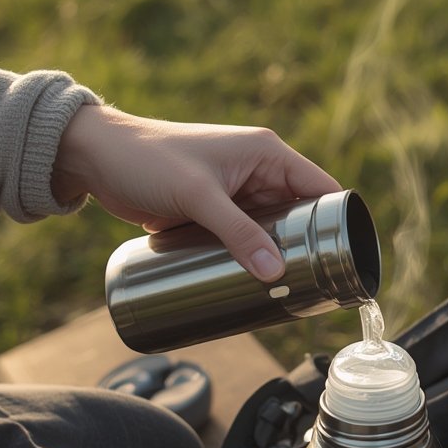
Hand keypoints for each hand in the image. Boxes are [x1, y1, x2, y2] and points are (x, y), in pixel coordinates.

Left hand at [52, 105, 340, 280]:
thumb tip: (276, 274)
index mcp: (267, 154)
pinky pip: (247, 237)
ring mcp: (238, 192)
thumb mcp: (198, 196)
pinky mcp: (216, 211)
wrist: (97, 156)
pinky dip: (255, 258)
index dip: (341, 221)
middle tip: (319, 286)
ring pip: (275, 230)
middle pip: (302, 215)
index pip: (321, 188)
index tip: (350, 258)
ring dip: (282, 257)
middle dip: (311, 248)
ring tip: (293, 293)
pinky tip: (260, 285)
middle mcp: (259, 171)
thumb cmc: (148, 160)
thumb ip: (237, 233)